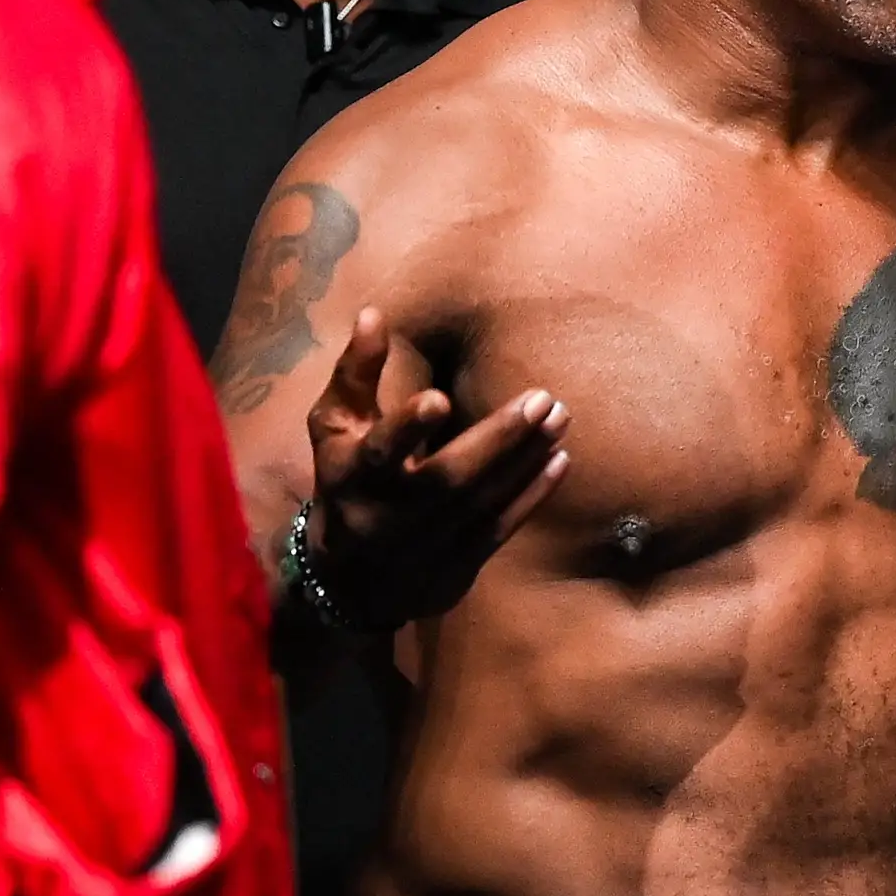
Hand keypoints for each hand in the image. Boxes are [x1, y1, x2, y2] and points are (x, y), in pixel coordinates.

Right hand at [301, 309, 569, 629]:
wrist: (348, 583)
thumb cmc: (345, 482)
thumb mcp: (334, 429)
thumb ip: (356, 374)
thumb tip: (374, 313)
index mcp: (354, 475)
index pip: (380, 450)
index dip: (406, 427)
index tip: (438, 398)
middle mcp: (389, 513)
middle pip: (447, 477)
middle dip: (497, 439)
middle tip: (542, 399)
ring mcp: (426, 543)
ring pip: (482, 502)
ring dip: (525, 459)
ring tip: (560, 418)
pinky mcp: (456, 565)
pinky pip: (500, 529)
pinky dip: (532, 496)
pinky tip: (560, 460)